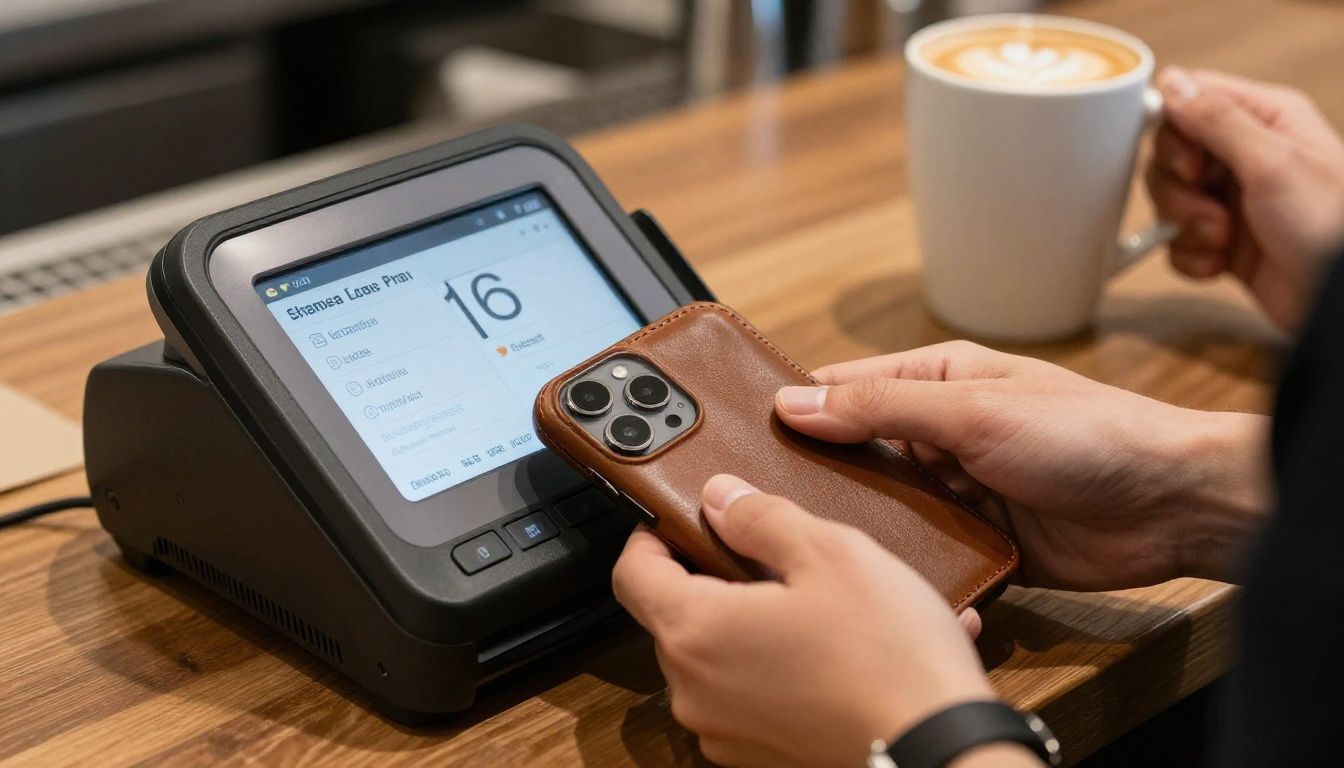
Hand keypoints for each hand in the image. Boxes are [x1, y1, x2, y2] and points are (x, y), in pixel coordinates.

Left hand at [612, 474, 1018, 767]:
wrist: (941, 752)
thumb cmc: (887, 656)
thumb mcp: (829, 553)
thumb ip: (760, 517)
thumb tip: (718, 497)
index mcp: (695, 632)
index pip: (630, 573)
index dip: (651, 536)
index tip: (680, 520)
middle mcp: (694, 691)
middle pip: (676, 615)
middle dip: (715, 579)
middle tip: (772, 555)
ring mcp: (724, 732)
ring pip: (718, 656)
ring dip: (755, 623)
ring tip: (821, 603)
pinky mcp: (759, 756)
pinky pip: (754, 696)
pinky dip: (785, 666)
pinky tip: (841, 649)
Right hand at [775, 342, 1269, 589]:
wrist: (1173, 505)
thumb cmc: (1085, 434)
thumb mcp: (973, 411)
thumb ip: (881, 408)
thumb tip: (794, 403)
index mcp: (937, 382)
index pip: (844, 388)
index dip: (795, 408)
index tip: (739, 437)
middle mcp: (941, 434)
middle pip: (857, 453)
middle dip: (818, 476)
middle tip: (759, 505)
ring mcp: (959, 490)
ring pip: (886, 509)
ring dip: (860, 525)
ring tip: (806, 547)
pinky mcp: (980, 543)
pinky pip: (925, 553)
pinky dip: (903, 564)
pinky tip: (871, 579)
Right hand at [1148, 67, 1343, 330]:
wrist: (1338, 297)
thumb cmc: (1330, 225)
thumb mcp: (1271, 162)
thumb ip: (1216, 120)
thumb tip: (1171, 83)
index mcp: (1264, 119)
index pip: (1189, 100)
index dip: (1173, 132)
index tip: (1188, 163)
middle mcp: (1245, 154)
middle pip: (1171, 155)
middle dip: (1178, 188)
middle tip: (1209, 206)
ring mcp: (1232, 198)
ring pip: (1169, 199)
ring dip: (1185, 225)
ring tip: (1222, 238)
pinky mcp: (1222, 240)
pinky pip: (1177, 241)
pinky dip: (1191, 255)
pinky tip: (1219, 262)